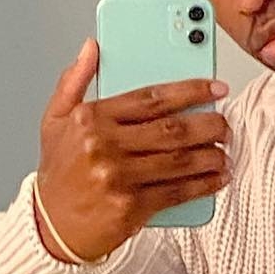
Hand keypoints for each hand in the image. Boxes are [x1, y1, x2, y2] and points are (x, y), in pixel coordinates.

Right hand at [33, 38, 231, 261]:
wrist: (50, 226)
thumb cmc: (59, 173)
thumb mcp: (55, 119)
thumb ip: (74, 80)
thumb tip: (92, 48)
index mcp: (92, 119)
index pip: (151, 97)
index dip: (190, 90)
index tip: (215, 89)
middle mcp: (105, 146)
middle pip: (172, 129)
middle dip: (208, 124)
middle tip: (224, 123)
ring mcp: (119, 178)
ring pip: (179, 160)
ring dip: (211, 155)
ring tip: (224, 149)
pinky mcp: (131, 208)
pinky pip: (177, 192)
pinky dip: (203, 184)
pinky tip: (217, 177)